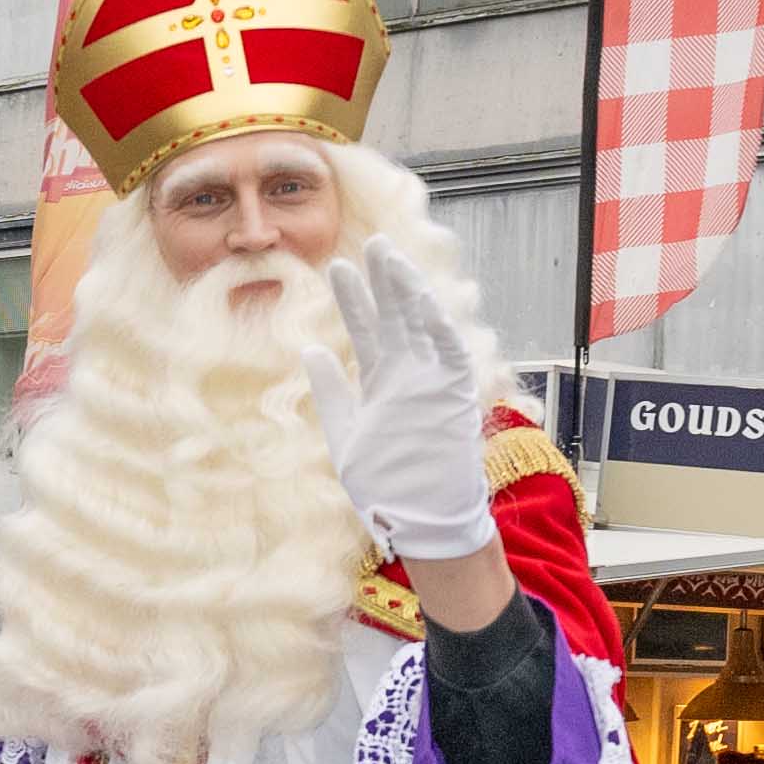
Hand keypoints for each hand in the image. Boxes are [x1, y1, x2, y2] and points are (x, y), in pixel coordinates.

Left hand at [317, 253, 500, 566]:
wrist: (420, 519)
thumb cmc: (384, 484)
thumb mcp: (344, 434)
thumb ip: (330, 391)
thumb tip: (310, 349)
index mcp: (383, 383)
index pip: (368, 331)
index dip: (354, 299)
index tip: (337, 267)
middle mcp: (409, 376)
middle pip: (396, 318)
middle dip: (384, 281)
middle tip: (373, 243)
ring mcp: (432, 383)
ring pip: (421, 326)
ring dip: (408, 291)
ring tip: (391, 256)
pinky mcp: (453, 395)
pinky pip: (447, 352)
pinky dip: (436, 325)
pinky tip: (419, 296)